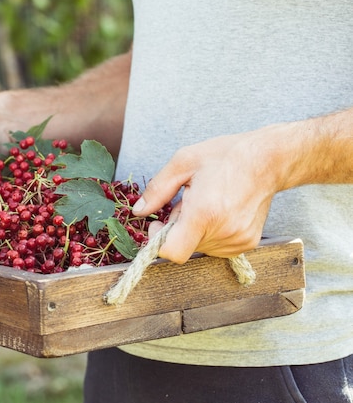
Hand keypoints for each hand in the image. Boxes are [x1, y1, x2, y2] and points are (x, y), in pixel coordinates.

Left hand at [132, 129, 279, 263]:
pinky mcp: (247, 244)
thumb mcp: (183, 162)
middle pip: (183, 247)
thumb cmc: (225, 156)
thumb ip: (157, 190)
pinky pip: (216, 248)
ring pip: (198, 248)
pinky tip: (218, 212)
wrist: (268, 159)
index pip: (173, 252)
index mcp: (204, 213)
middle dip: (177, 227)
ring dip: (194, 231)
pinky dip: (210, 233)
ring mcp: (238, 241)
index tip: (158, 223)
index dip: (158, 242)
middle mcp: (223, 232)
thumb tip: (138, 212)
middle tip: (187, 202)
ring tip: (206, 204)